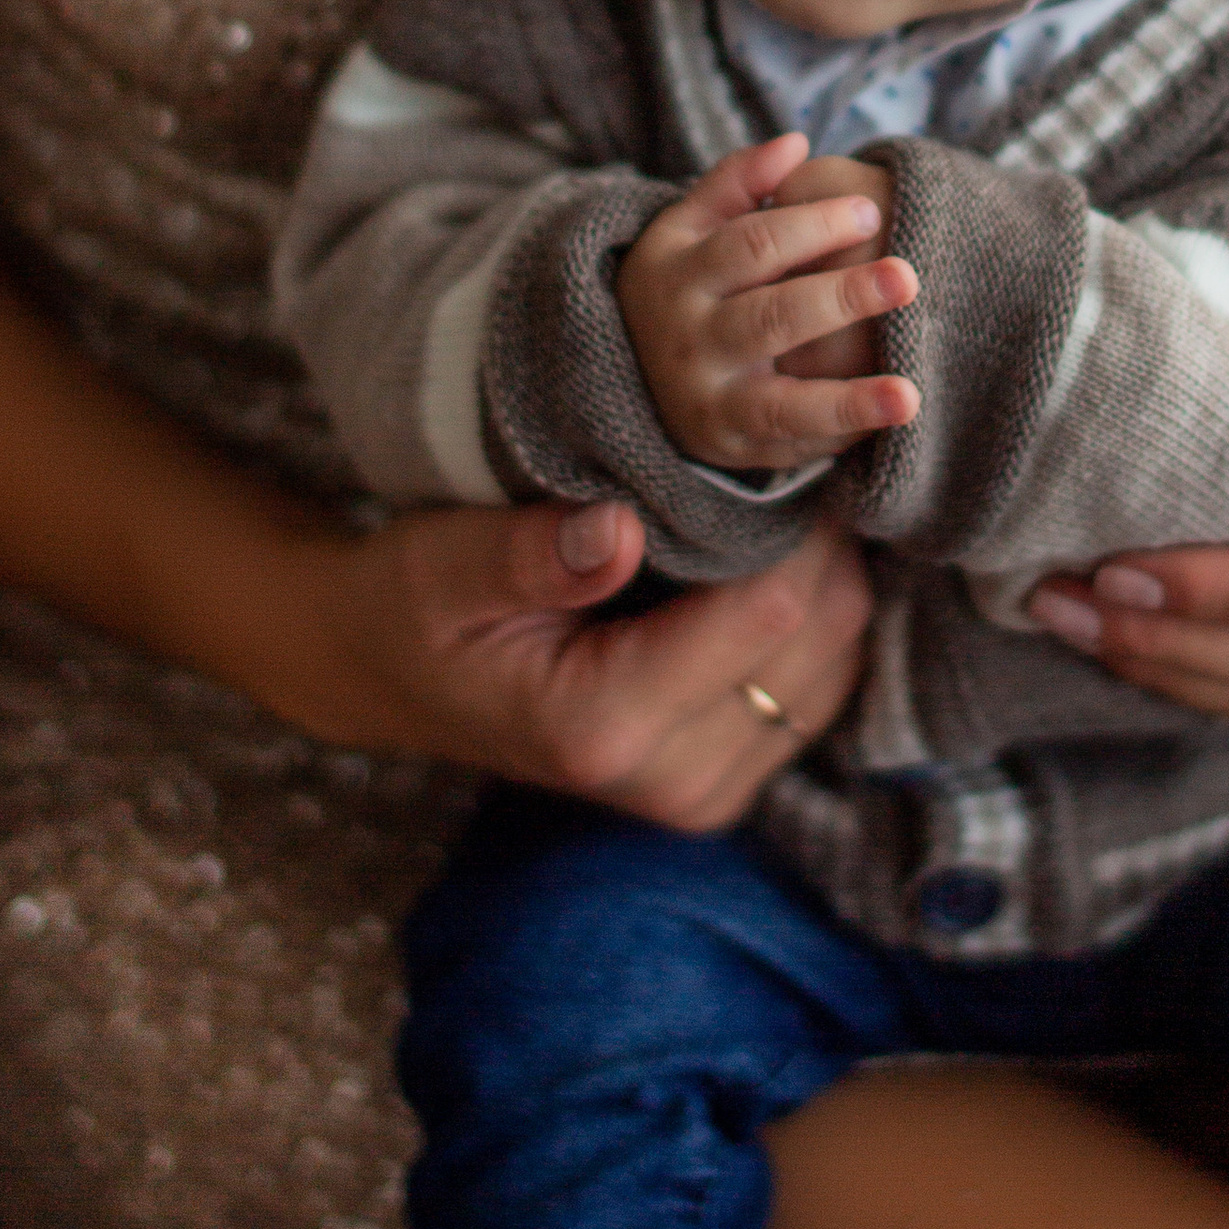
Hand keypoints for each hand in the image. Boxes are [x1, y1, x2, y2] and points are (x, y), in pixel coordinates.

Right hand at [288, 494, 876, 831]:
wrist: (390, 676)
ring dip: (823, 571)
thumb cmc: (412, 605)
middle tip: (788, 451)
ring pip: (838, 656)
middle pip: (820, 635)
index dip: (797, 515)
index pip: (769, 610)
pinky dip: (810, 610)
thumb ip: (530, 555)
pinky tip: (766, 552)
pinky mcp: (726, 778)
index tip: (782, 437)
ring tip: (776, 495)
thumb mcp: (445, 563)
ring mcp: (706, 792)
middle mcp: (672, 782)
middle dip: (819, 538)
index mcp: (605, 727)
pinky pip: (820, 679)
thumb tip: (620, 531)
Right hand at [618, 132, 917, 470]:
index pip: (752, 246)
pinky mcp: (734, 447)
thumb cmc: (688, 281)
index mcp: (679, 274)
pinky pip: (795, 444)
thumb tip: (795, 141)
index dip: (813, 227)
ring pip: (782, 404)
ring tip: (909, 396)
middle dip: (842, 300)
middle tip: (907, 277)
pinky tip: (891, 420)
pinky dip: (843, 433)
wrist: (628, 370)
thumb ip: (738, 181)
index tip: (872, 212)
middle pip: (772, 318)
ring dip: (849, 402)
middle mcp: (689, 342)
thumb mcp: (691, 227)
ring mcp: (709, 401)